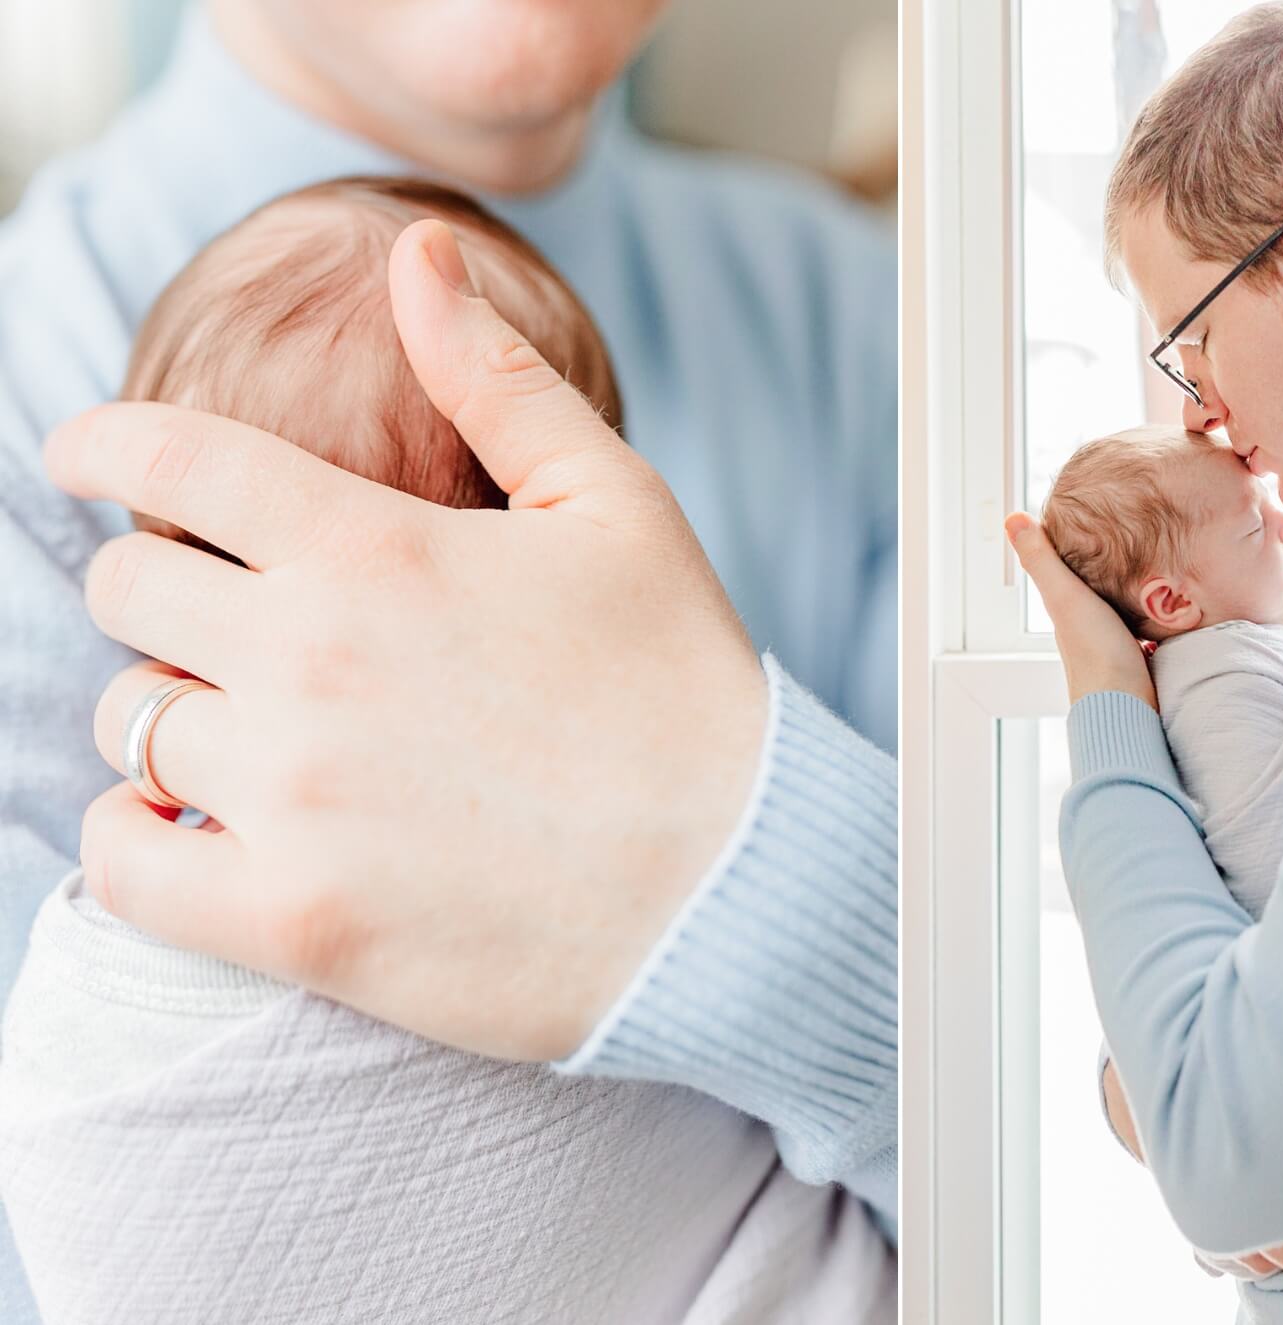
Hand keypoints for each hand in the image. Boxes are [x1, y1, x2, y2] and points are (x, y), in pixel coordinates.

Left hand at [48, 220, 768, 1062]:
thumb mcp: (616, 506)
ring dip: (171, 712)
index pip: (173, 462)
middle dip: (157, 588)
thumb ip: (496, 377)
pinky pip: (123, 866)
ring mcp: (294, 801)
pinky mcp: (295, 925)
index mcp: (378, 549)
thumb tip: (415, 250)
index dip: (100, 446)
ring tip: (245, 728)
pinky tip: (182, 825)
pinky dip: (130, 838)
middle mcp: (310, 664)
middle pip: (127, 593)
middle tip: (216, 614)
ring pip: (127, 726)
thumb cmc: (684, 688)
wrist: (742, 886)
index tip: (78, 457)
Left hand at [1004, 512, 1153, 708]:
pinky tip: (1167, 615)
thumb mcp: (1067, 597)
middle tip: (1125, 546)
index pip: (1065, 576)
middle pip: (1094, 595)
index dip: (1071, 551)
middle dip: (1106, 574)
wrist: (1128, 711)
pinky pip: (1145, 635)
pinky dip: (1151, 621)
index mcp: (1066, 615)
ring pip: (1120, 615)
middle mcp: (1086, 633)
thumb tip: (1010, 517)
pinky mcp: (1139, 665)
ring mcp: (1113, 651)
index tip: (1084, 524)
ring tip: (1150, 574)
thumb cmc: (1096, 655)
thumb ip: (1043, 560)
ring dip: (1130, 598)